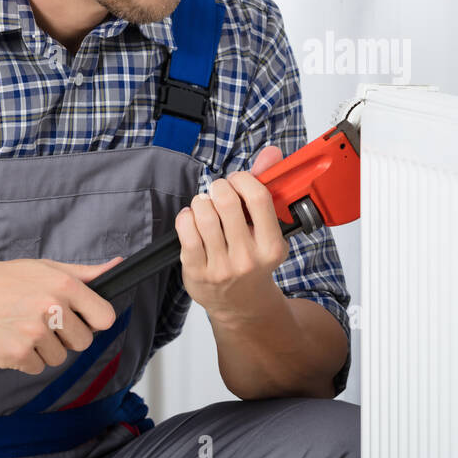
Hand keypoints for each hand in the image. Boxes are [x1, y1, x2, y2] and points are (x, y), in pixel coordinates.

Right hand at [0, 256, 121, 374]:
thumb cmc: (1, 281)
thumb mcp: (44, 268)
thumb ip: (84, 273)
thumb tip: (117, 266)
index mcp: (63, 285)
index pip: (104, 318)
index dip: (94, 321)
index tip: (83, 319)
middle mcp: (51, 309)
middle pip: (83, 342)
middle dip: (67, 336)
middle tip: (43, 321)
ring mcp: (33, 334)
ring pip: (59, 357)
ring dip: (45, 348)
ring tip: (22, 327)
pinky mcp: (16, 355)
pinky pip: (37, 368)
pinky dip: (26, 359)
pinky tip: (10, 339)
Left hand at [175, 145, 290, 323]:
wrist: (241, 304)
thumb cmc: (254, 259)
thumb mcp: (267, 229)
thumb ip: (267, 188)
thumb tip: (271, 153)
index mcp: (271, 246)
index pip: (257, 197)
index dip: (243, 179)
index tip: (238, 181)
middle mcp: (248, 258)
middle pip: (226, 201)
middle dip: (219, 188)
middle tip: (220, 194)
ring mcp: (221, 267)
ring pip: (203, 213)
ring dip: (201, 202)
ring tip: (205, 207)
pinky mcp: (197, 272)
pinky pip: (185, 231)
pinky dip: (186, 217)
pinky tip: (192, 219)